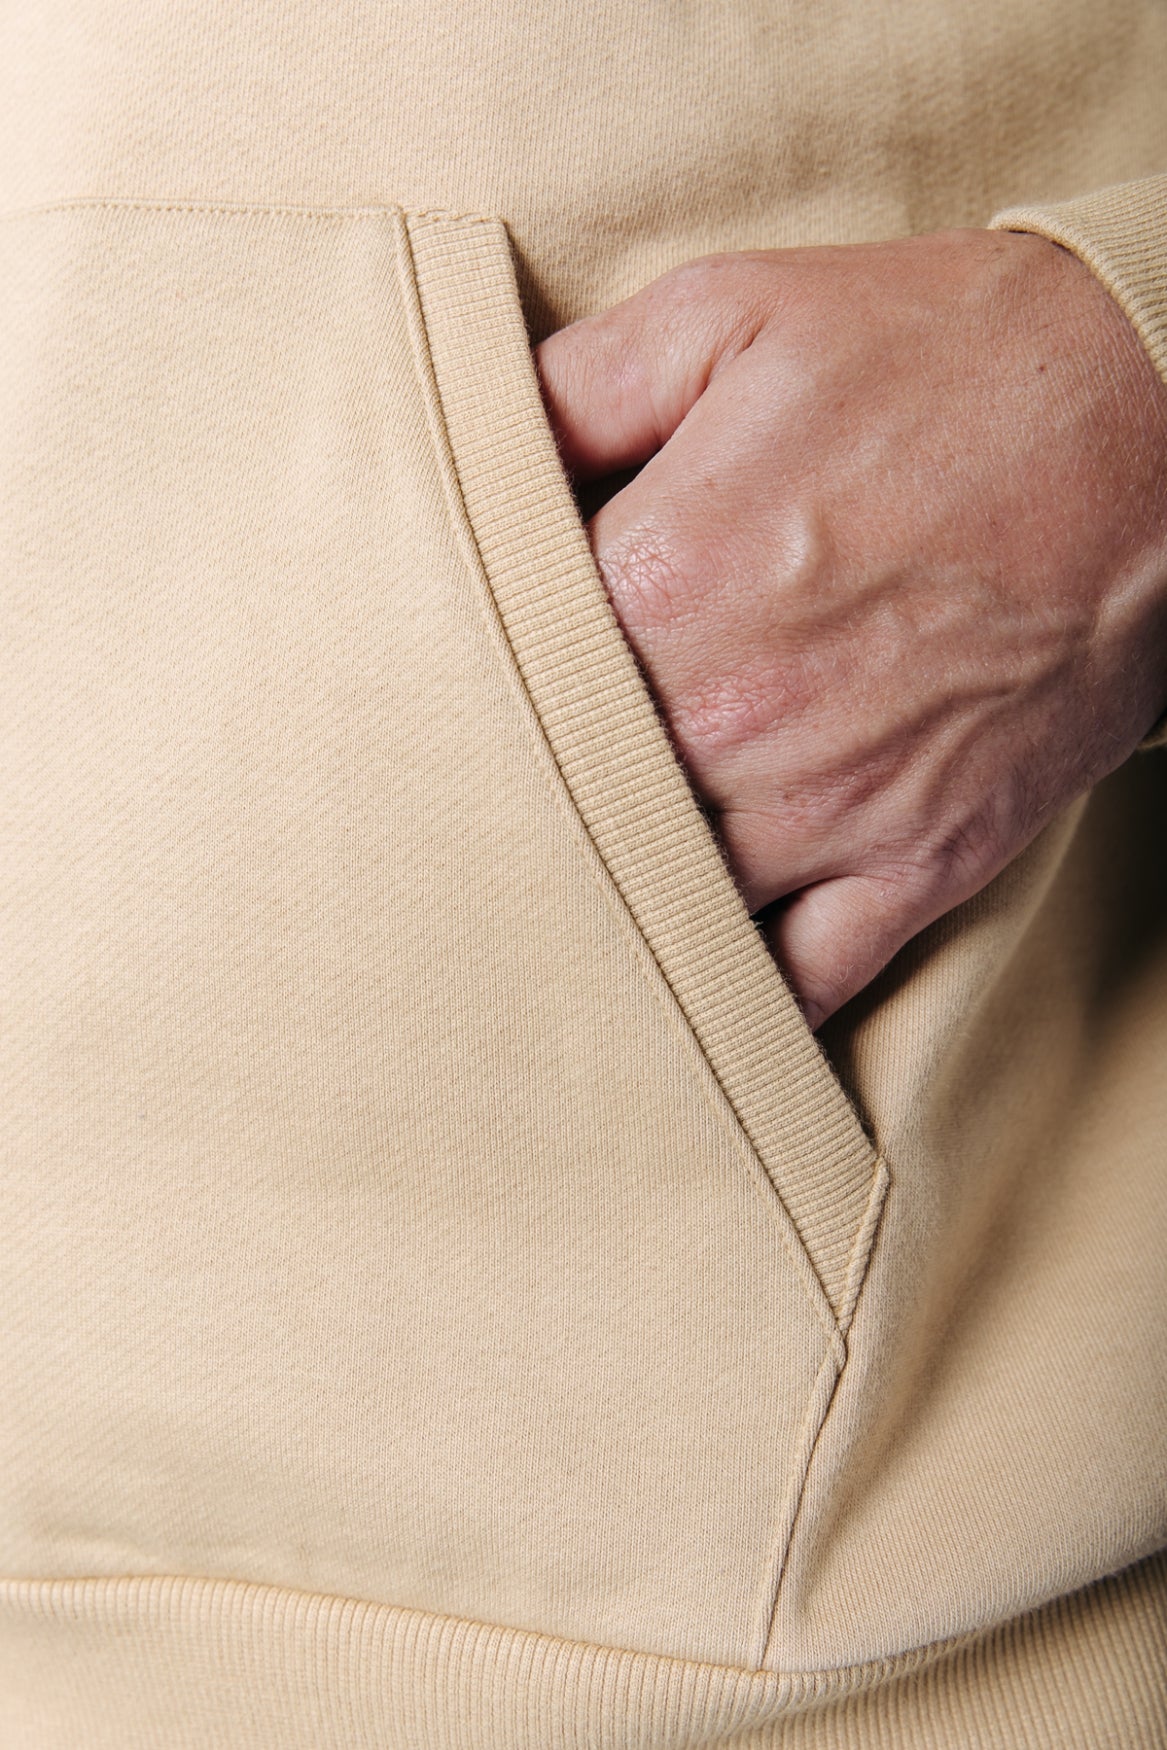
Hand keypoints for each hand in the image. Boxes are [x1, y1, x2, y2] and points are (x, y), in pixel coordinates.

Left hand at [535, 229, 1166, 1028]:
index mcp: (664, 577)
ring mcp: (831, 806)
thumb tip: (465, 436)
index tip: (449, 675)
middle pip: (568, 800)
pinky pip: (802, 982)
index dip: (469, 670)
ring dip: (611, 897)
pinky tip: (684, 982)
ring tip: (556, 887)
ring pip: (666, 903)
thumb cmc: (941, 358)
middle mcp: (733, 717)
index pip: (500, 666)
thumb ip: (573, 385)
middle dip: (527, 790)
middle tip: (474, 794)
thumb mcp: (732, 313)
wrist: (1159, 417)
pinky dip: (738, 997)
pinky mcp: (919, 861)